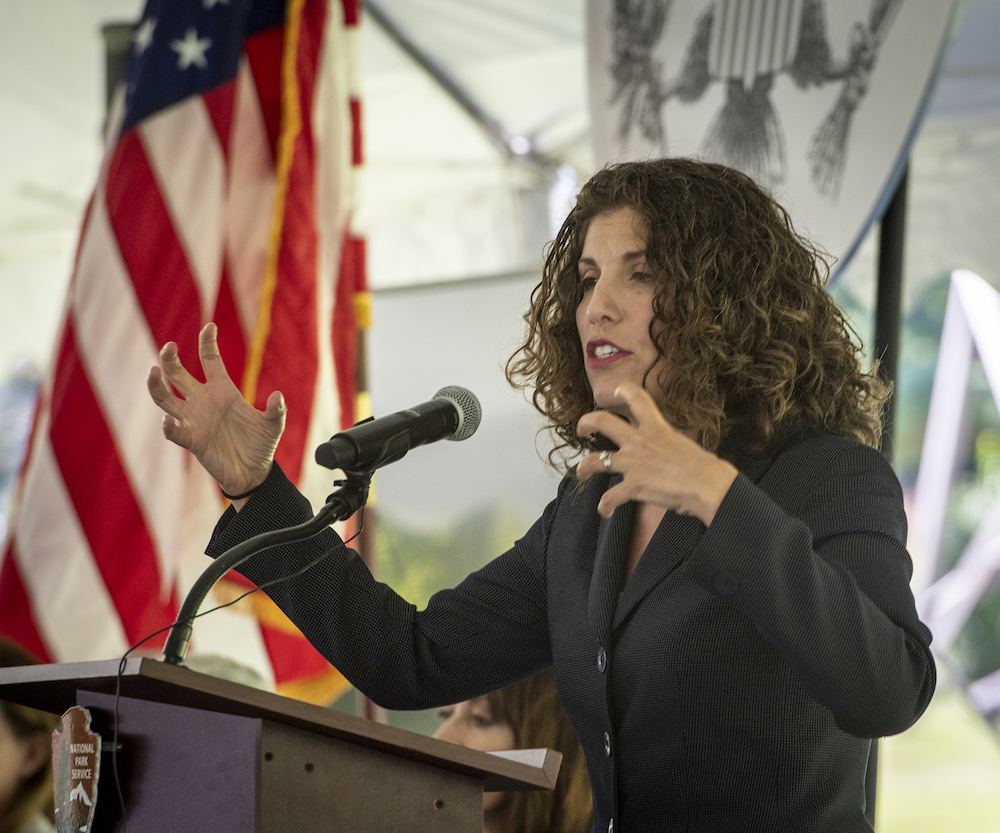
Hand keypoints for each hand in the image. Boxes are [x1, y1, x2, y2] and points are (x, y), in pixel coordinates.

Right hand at [147, 322, 285, 497]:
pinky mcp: (192, 440)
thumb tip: (277, 396)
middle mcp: (204, 401)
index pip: (210, 360)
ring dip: (156, 386)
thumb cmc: (260, 445)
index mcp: (223, 390)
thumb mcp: (273, 426)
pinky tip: (169, 420)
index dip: (207, 342)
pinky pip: (175, 431)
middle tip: (168, 346)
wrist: (253, 472)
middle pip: (178, 374)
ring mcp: (195, 419)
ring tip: (154, 372)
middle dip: (170, 359)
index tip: (209, 326)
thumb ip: (276, 411)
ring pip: (165, 398)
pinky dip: (169, 426)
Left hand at [576, 382, 737, 523]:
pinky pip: (610, 497)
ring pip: (595, 460)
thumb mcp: (681, 442)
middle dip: (586, 423)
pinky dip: (605, 506)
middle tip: (581, 429)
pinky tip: (605, 511)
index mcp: (656, 427)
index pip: (637, 398)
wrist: (708, 485)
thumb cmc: (702, 467)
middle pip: (603, 421)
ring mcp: (634, 463)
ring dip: (584, 467)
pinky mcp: (633, 486)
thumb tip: (662, 446)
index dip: (624, 390)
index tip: (616, 391)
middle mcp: (640, 441)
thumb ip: (665, 440)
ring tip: (581, 472)